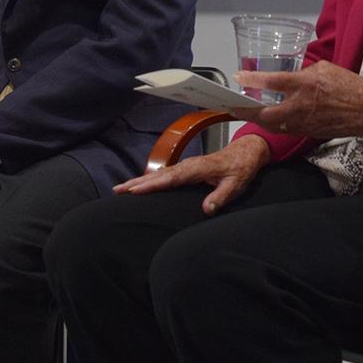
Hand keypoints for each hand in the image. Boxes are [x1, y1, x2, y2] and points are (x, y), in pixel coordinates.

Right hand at [113, 135, 271, 214]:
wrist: (245, 153)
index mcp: (197, 168)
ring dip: (139, 181)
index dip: (152, 184)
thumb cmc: (240, 169)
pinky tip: (139, 186)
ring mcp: (185, 166)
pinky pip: (163, 175)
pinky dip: (148, 180)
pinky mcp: (185, 170)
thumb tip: (206, 209)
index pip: (170, 178)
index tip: (135, 190)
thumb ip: (220, 197)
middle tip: (117, 190)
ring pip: (158, 174)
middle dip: (136, 182)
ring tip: (121, 189)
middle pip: (158, 175)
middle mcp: (187, 166)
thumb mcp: (235, 185)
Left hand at [235, 61, 362, 141]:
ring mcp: (303, 123)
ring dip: (257, 119)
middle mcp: (301, 107)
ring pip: (272, 125)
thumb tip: (289, 78)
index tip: (237, 77)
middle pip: (264, 114)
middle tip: (232, 105)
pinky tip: (267, 118)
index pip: (272, 82)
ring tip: (244, 112)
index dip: (252, 80)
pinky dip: (273, 124)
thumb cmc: (350, 87)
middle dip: (245, 111)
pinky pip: (284, 130)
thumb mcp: (324, 69)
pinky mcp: (307, 133)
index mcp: (305, 86)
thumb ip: (302, 74)